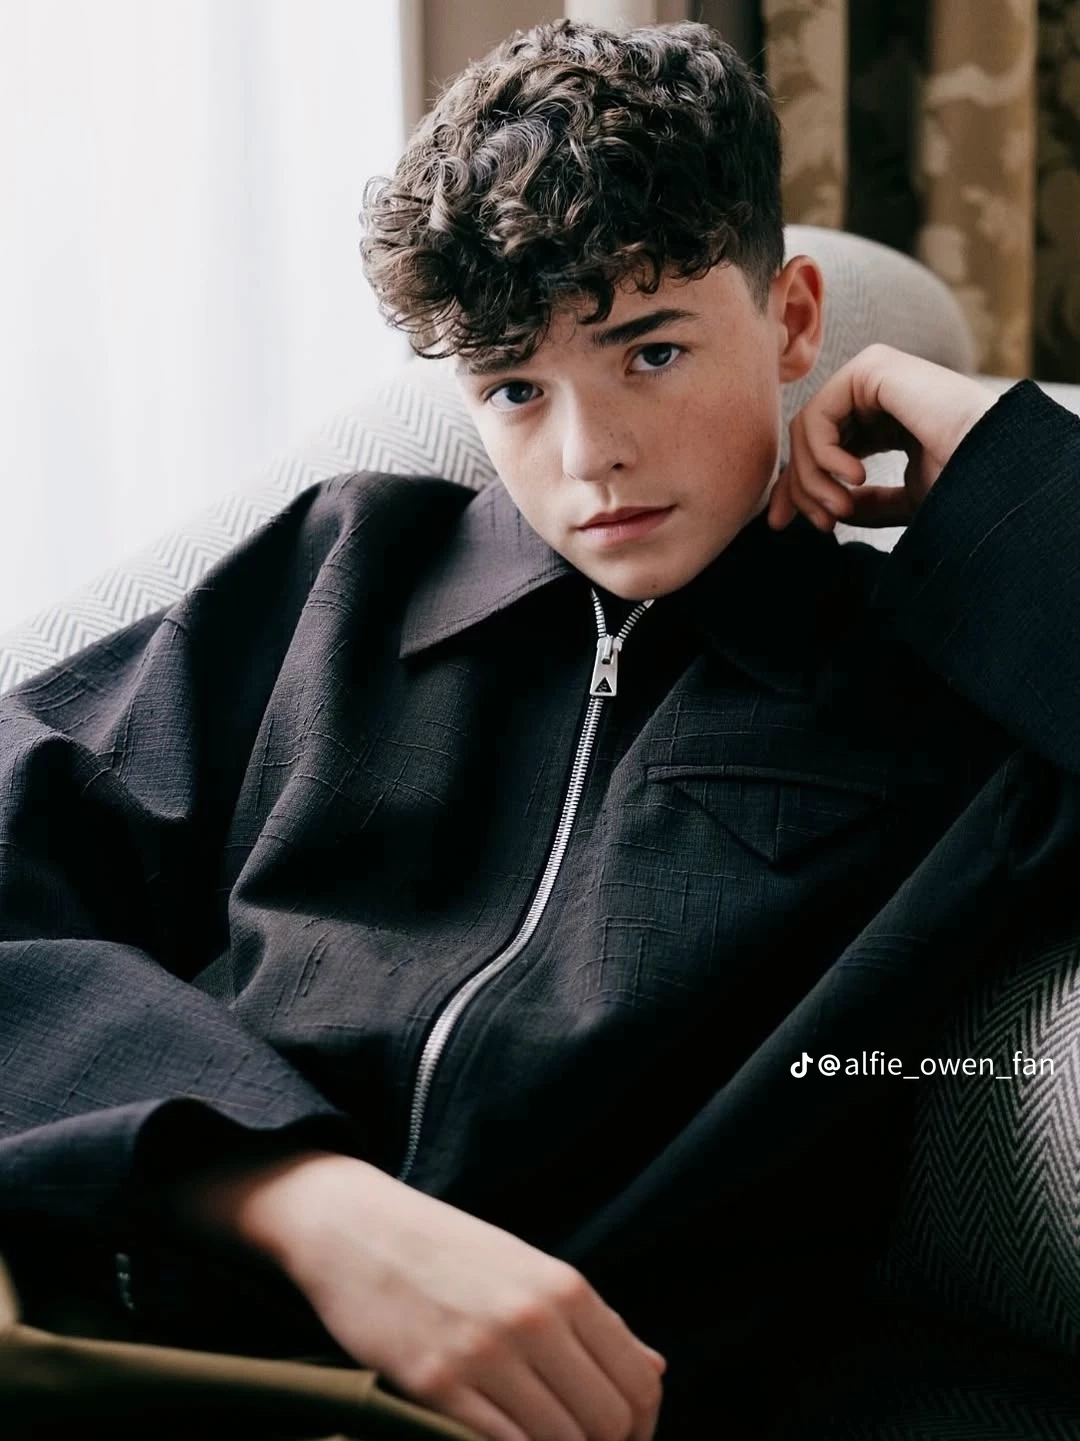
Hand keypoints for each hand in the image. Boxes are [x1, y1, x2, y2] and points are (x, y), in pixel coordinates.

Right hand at [168, 1148, 666, 1440]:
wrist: (355, 1227)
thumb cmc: (445, 1249)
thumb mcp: (527, 1266)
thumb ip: (595, 1321)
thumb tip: (655, 1370)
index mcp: (564, 1287)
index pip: (638, 1383)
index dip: (641, 1428)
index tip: (621, 1438)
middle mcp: (534, 1319)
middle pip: (607, 1424)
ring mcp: (485, 1354)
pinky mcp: (435, 1386)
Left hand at [767, 343, 999, 532]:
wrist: (993, 468)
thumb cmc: (963, 485)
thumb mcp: (904, 500)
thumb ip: (865, 502)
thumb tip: (831, 510)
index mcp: (884, 419)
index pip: (821, 448)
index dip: (797, 488)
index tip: (783, 526)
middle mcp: (875, 392)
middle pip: (806, 439)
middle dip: (801, 488)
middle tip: (822, 526)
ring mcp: (873, 375)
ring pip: (806, 429)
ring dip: (813, 478)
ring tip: (841, 508)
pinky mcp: (871, 368)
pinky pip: (818, 415)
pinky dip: (823, 454)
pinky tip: (854, 477)